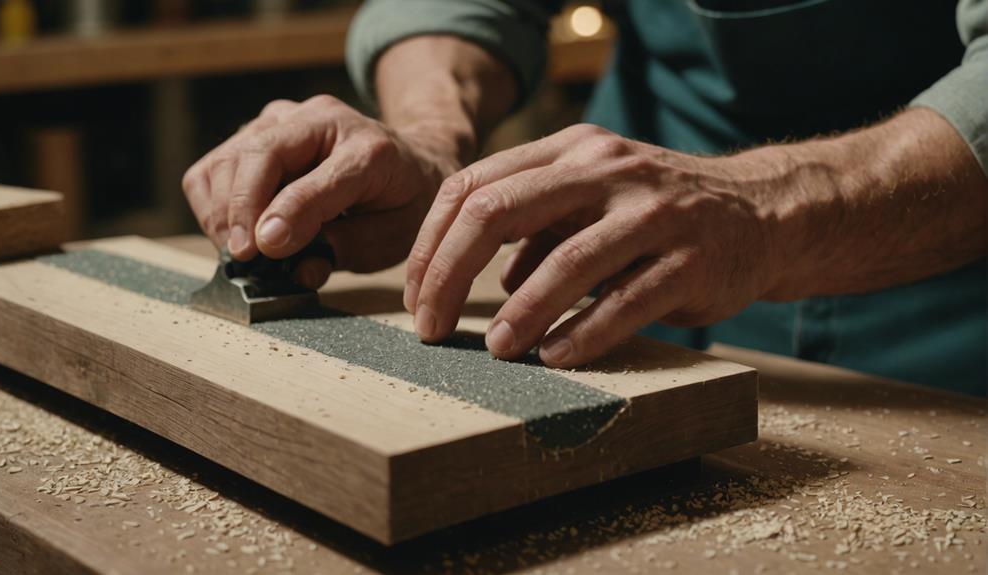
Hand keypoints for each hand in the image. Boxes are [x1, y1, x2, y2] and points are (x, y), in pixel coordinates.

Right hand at [182, 95, 453, 286]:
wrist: (404, 162)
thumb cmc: (397, 204)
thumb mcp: (392, 235)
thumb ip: (347, 250)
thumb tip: (297, 270)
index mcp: (369, 149)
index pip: (319, 180)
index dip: (288, 213)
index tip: (263, 248)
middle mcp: (322, 120)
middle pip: (261, 155)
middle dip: (242, 211)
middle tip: (243, 258)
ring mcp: (284, 119)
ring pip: (228, 160)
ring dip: (223, 213)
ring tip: (242, 252)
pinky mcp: (256, 131)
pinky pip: (213, 167)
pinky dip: (212, 204)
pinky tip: (234, 232)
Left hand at [404, 123, 779, 366]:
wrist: (761, 212)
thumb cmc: (659, 212)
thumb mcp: (593, 196)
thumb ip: (538, 226)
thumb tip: (487, 279)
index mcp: (571, 149)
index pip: (473, 184)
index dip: (430, 243)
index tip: (414, 295)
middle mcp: (607, 169)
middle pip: (499, 210)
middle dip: (448, 274)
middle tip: (429, 327)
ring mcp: (654, 213)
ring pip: (566, 262)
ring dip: (519, 313)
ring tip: (496, 349)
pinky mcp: (691, 260)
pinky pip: (625, 302)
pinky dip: (583, 334)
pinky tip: (556, 358)